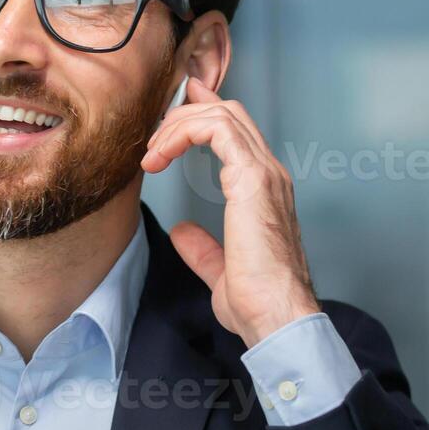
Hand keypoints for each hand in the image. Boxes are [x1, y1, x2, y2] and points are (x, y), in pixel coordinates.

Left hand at [141, 78, 319, 347]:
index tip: (169, 123)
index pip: (236, 132)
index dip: (202, 115)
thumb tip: (183, 233)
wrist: (276, 315)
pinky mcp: (252, 179)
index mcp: (264, 190)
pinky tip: (162, 155)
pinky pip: (216, 130)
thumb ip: (203, 248)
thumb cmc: (259, 301)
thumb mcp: (221, 270)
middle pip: (228, 113)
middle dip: (184, 115)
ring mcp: (264, 174)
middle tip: (152, 140)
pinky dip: (183, 133)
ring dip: (178, 125)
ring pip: (221, 115)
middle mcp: (268, 174)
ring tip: (152, 153)